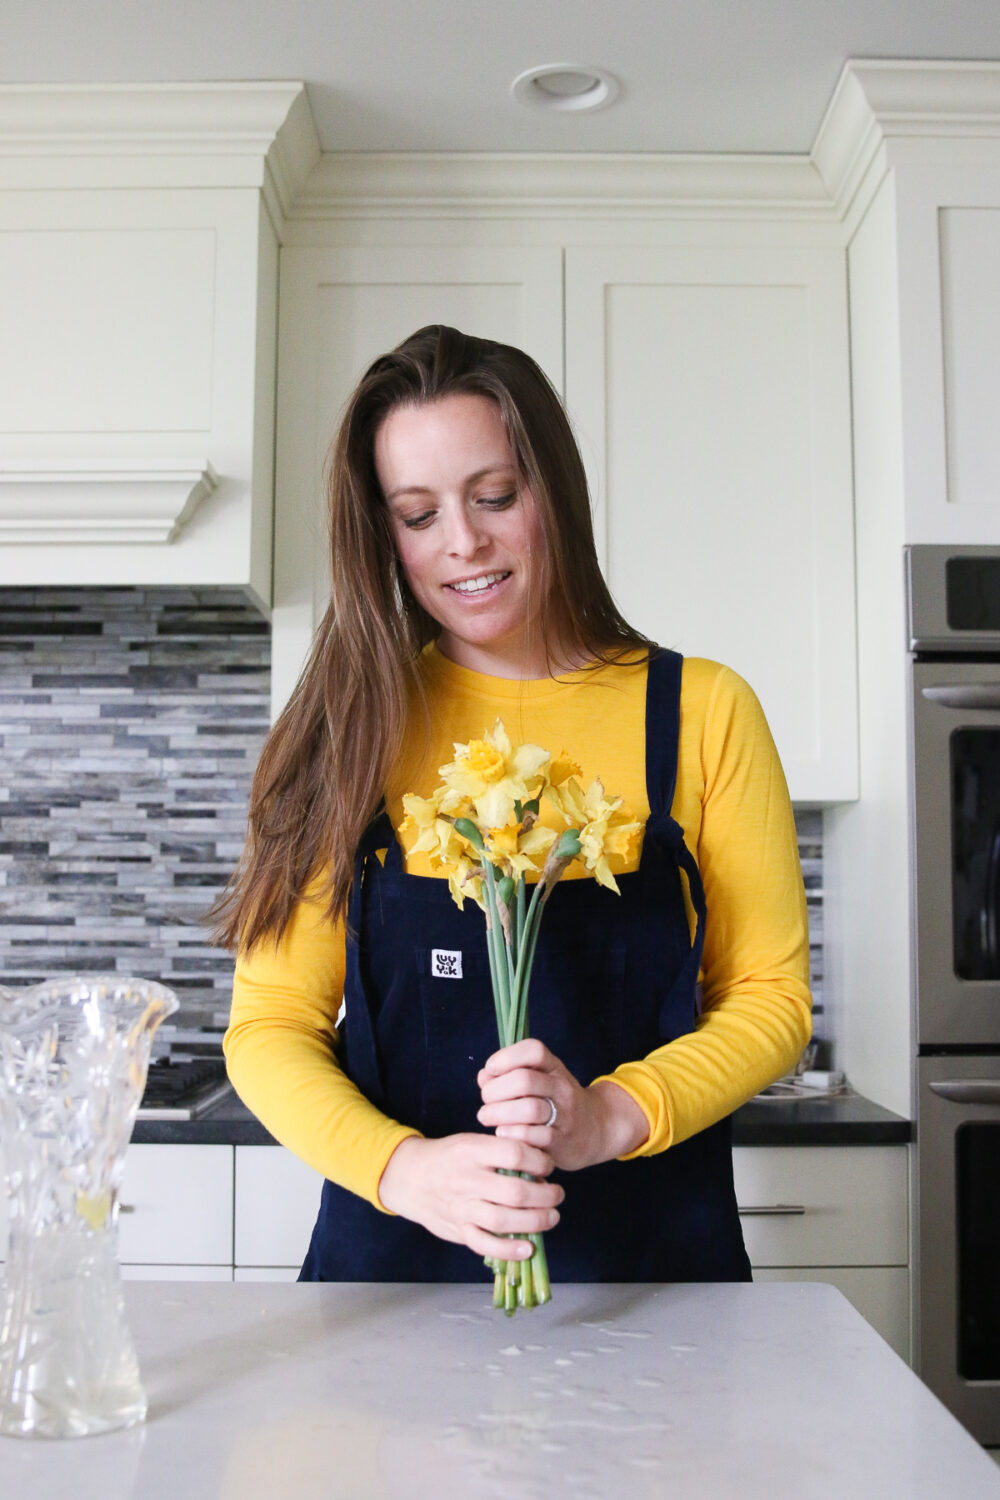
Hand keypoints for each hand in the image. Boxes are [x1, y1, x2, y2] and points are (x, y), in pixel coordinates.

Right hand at [376, 1132, 563, 1260]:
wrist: (408, 1177)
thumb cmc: (448, 1158)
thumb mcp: (471, 1142)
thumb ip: (500, 1152)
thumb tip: (539, 1167)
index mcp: (471, 1151)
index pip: (514, 1154)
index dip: (538, 1161)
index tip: (548, 1166)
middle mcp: (466, 1180)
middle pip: (515, 1192)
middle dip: (546, 1196)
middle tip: (557, 1194)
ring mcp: (461, 1208)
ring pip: (504, 1221)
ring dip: (536, 1221)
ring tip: (551, 1216)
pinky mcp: (458, 1231)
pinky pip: (485, 1245)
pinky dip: (509, 1250)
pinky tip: (528, 1248)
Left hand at [476, 1038, 649, 1170]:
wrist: (596, 1129)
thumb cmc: (555, 1101)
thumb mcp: (539, 1080)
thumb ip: (508, 1074)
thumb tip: (484, 1077)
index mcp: (553, 1067)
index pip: (533, 1050)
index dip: (505, 1057)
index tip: (491, 1069)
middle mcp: (561, 1087)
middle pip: (524, 1080)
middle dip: (495, 1090)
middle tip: (486, 1100)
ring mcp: (564, 1115)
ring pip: (529, 1109)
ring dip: (499, 1114)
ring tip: (487, 1117)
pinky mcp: (561, 1141)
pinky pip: (534, 1137)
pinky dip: (512, 1134)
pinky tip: (503, 1134)